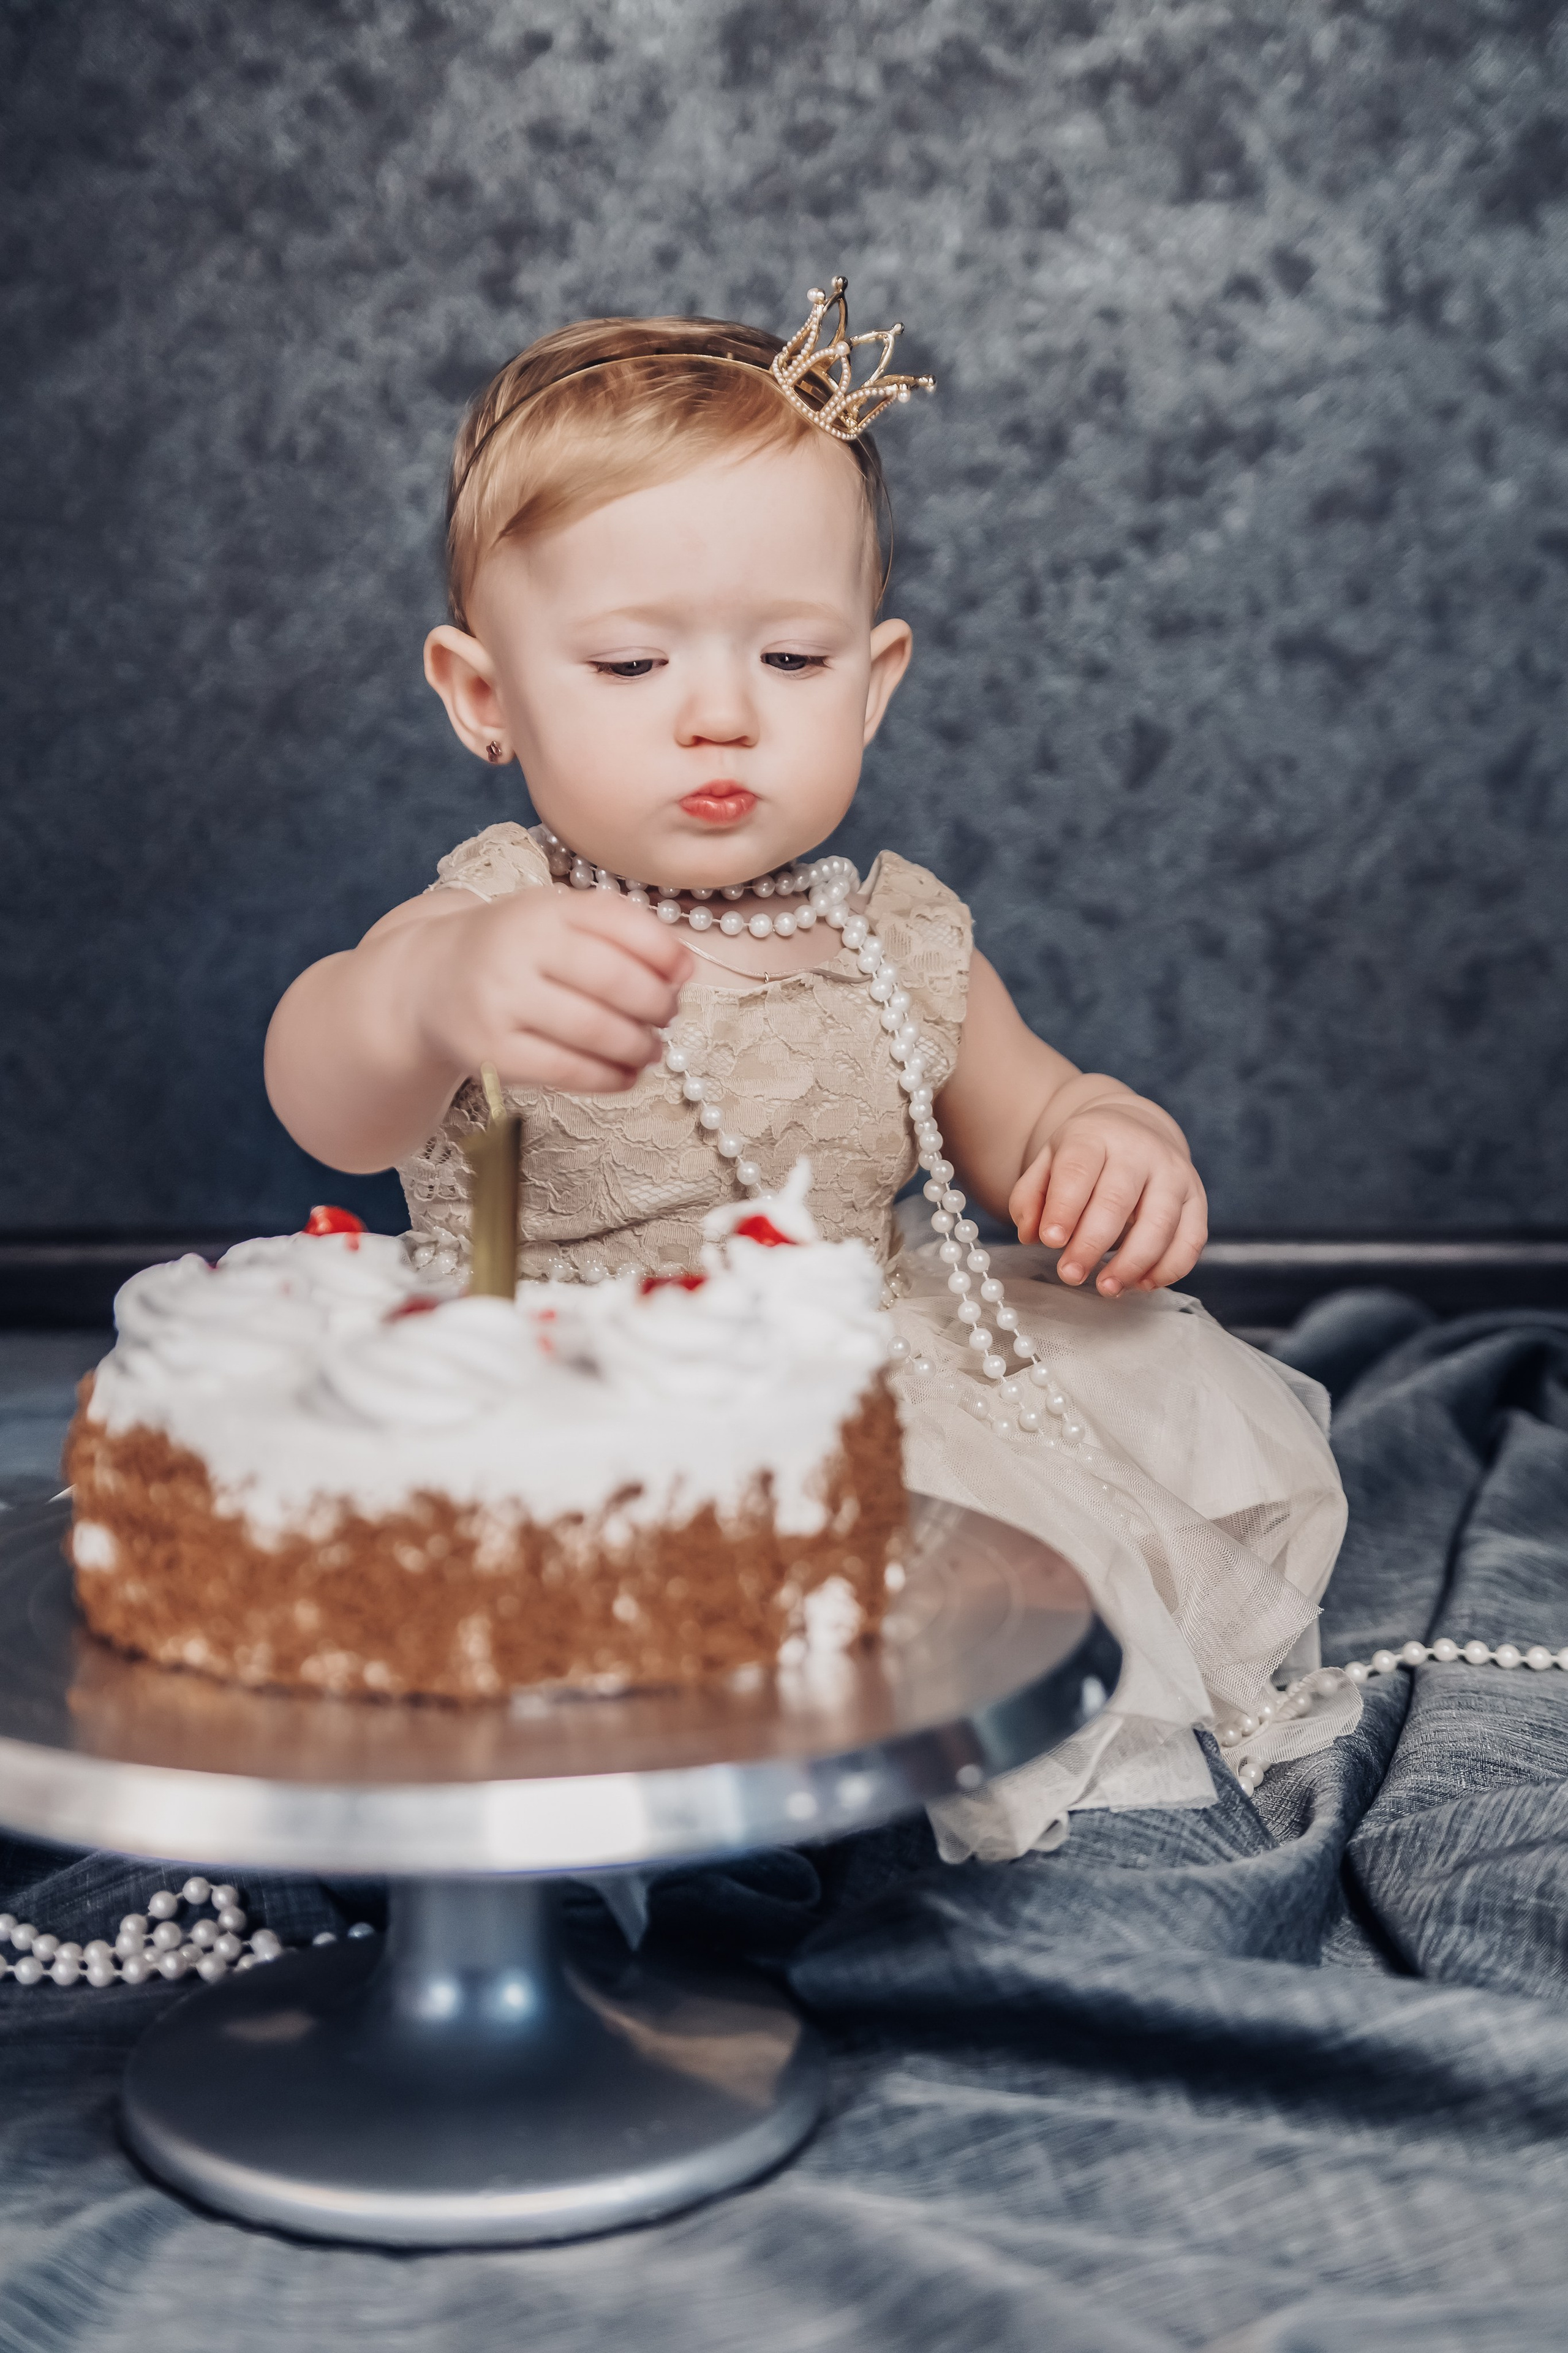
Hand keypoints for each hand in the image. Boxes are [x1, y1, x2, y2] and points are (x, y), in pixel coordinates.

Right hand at [413, 887, 692, 1093]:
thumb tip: (684, 968)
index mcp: (542, 908)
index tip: (683, 975)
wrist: (429, 980)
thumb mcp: (557, 917)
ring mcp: (501, 1002)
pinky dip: (610, 1077)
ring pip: (594, 1030)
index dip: (664, 953)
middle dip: (656, 1004)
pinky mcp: (492, 1052)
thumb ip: (621, 929)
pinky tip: (627, 1075)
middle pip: (613, 981)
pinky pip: (567, 1070)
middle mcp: (518, 949)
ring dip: (640, 1046)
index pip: (619, 923)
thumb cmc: (514, 948)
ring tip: (652, 1048)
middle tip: (667, 1015)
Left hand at [1007, 1100, 1207, 1295]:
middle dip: (1092, 1244)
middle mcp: (1141, 1151)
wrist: (1134, 1132)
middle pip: (1118, 1200)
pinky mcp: (1197, 1199)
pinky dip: (1169, 1268)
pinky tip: (1142, 1284)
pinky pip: (1192, 1239)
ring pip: (1160, 1223)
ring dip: (1132, 1263)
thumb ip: (1031, 1196)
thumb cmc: (1085, 1159)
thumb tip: (1031, 1235)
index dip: (1064, 1207)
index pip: (1078, 1170)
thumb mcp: (1048, 1163)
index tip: (1050, 1241)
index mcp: (1096, 1136)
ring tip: (1106, 1287)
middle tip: (1070, 1274)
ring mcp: (1175, 1174)